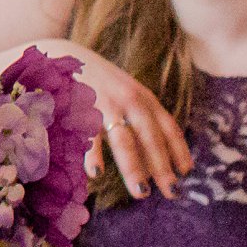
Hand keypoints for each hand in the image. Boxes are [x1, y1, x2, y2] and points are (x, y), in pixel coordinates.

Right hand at [35, 40, 190, 197]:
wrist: (60, 54)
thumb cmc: (95, 81)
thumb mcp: (125, 91)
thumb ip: (141, 116)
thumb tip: (158, 158)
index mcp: (142, 97)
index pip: (167, 126)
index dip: (179, 149)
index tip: (186, 172)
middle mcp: (128, 100)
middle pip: (151, 138)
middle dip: (162, 167)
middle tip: (172, 192)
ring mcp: (105, 104)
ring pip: (124, 140)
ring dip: (134, 168)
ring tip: (141, 192)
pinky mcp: (81, 107)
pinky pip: (89, 136)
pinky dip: (93, 154)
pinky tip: (97, 174)